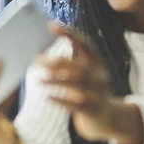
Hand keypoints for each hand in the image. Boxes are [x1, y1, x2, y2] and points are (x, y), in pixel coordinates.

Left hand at [41, 28, 143, 143]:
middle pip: (78, 65)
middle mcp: (100, 75)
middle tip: (36, 60)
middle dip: (56, 62)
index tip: (51, 25)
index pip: (85, 43)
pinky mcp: (93, 110)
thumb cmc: (90, 91)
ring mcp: (98, 93)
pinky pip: (75, 104)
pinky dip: (60, 100)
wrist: (108, 118)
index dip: (69, 33)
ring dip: (55, 80)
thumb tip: (47, 39)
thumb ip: (71, 59)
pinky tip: (46, 97)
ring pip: (76, 83)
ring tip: (38, 79)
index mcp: (98, 62)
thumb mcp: (87, 73)